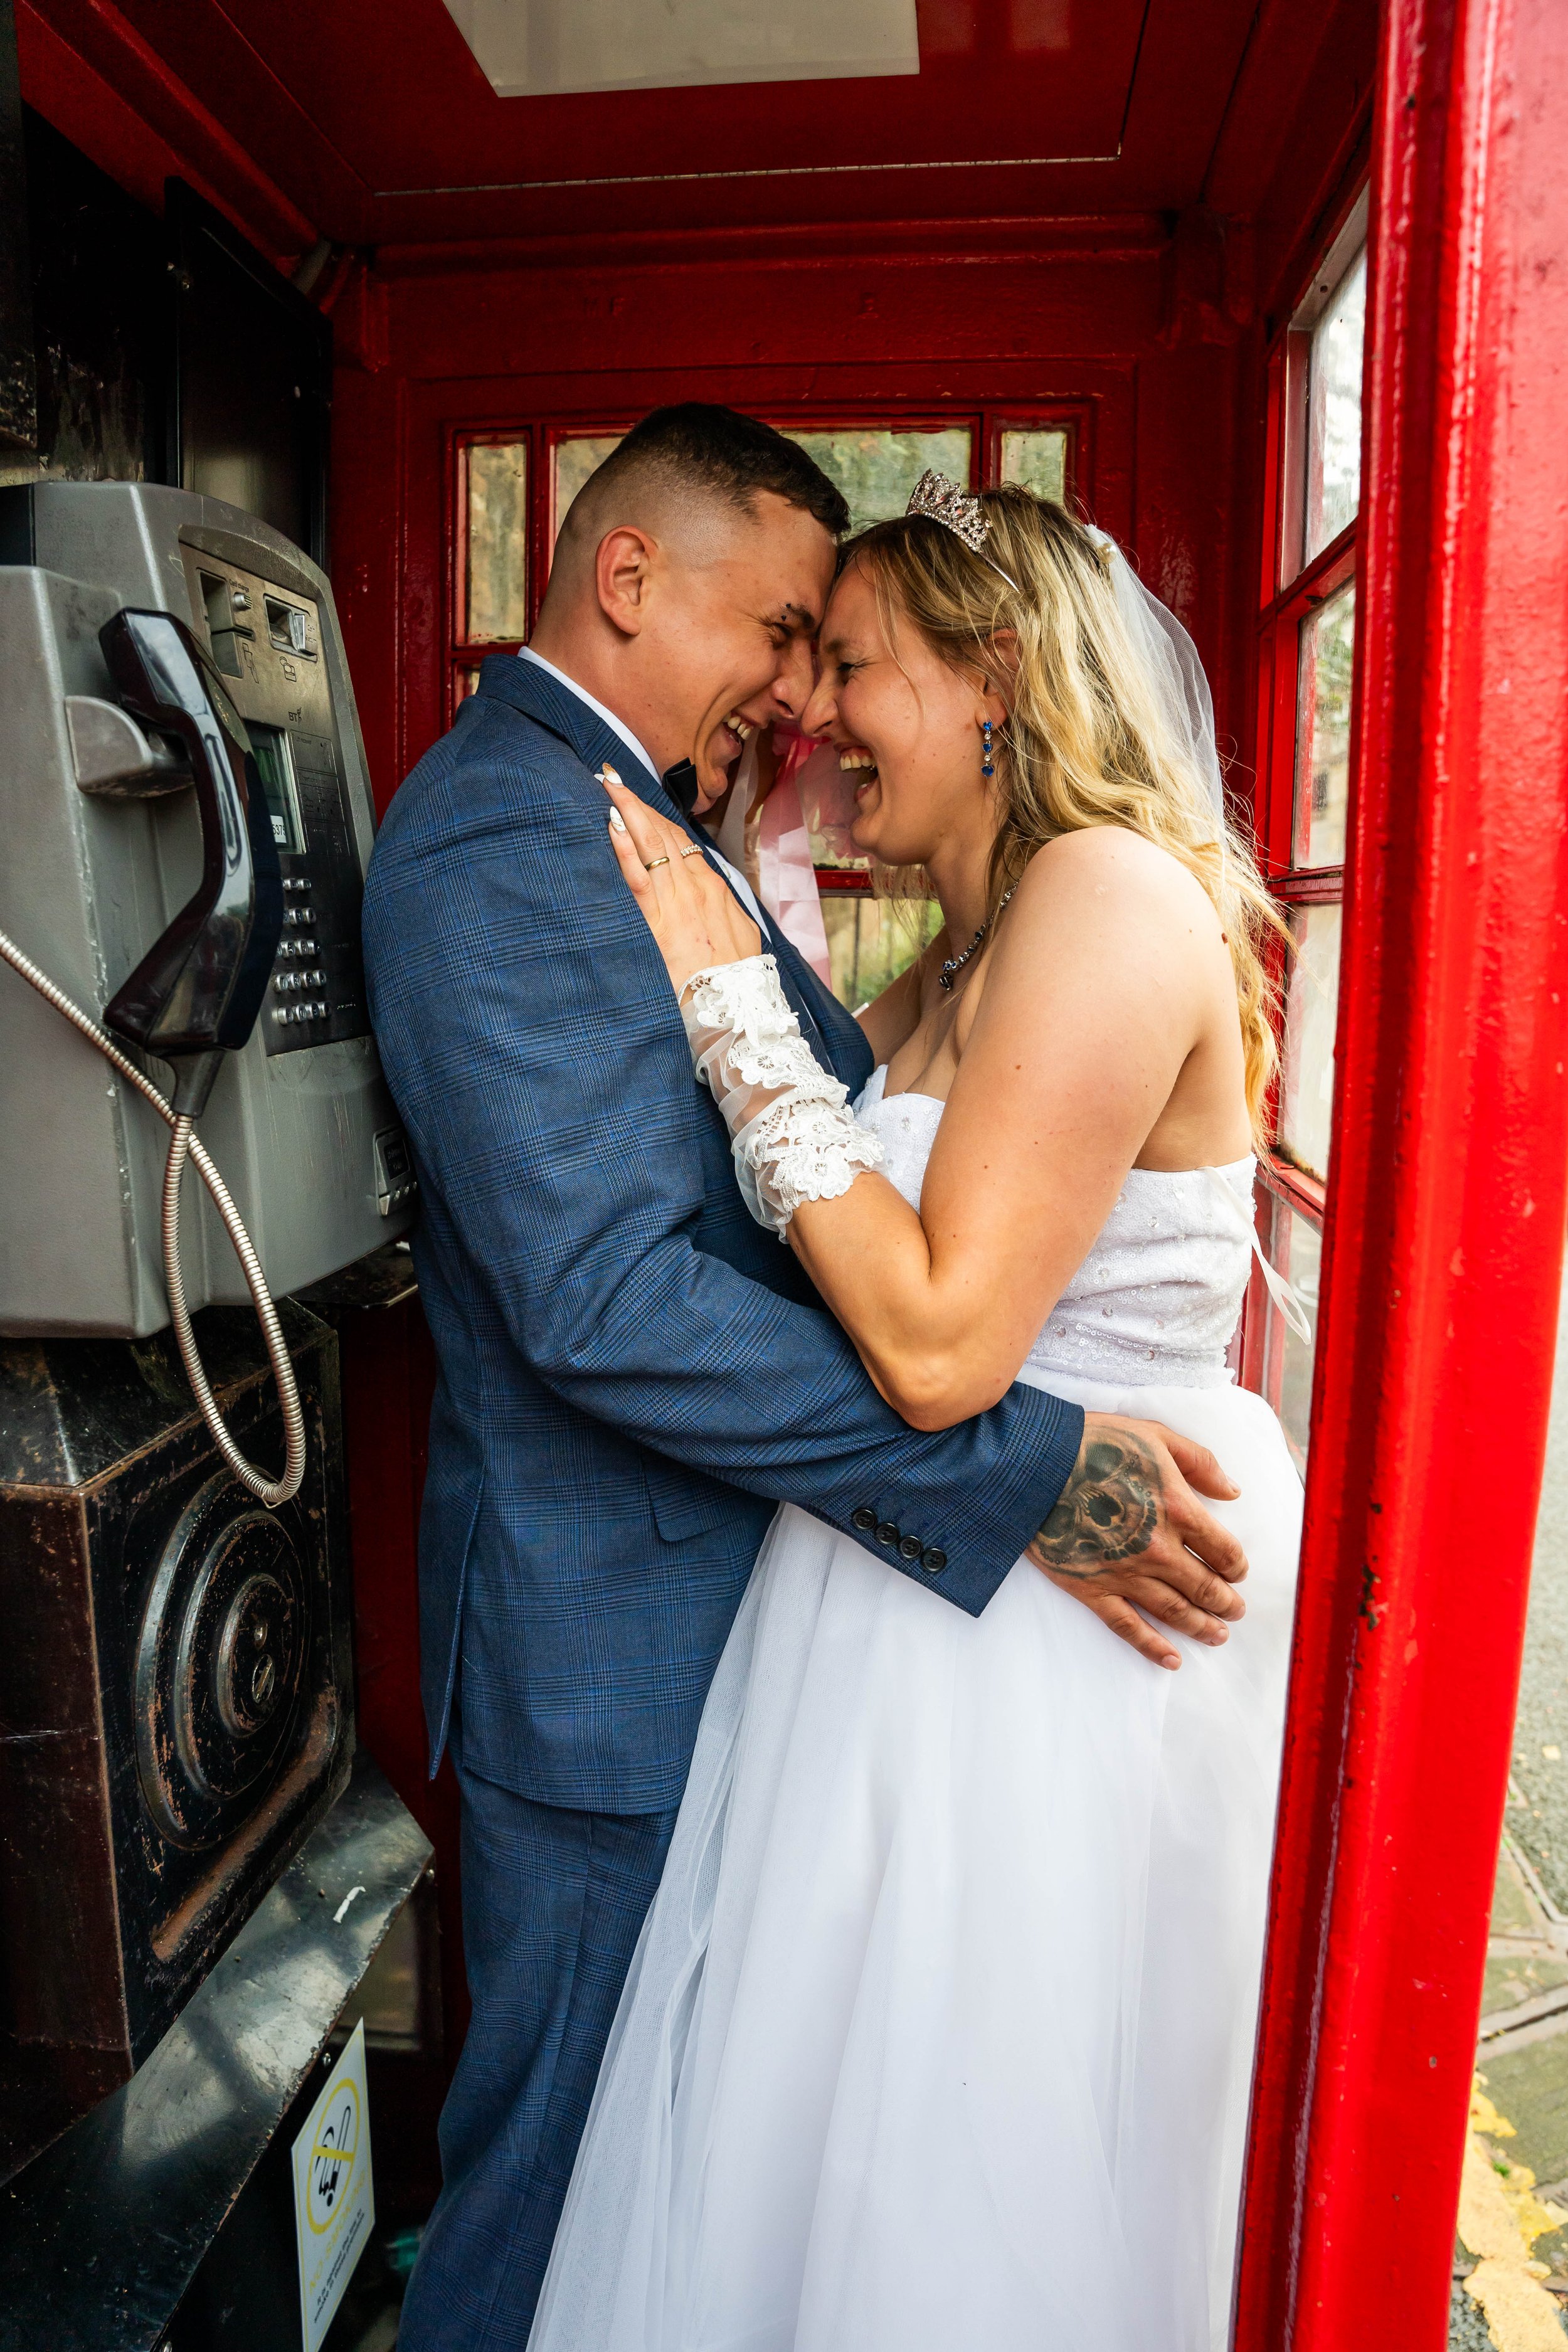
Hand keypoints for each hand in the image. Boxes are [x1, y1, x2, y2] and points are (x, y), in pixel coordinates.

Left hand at [601, 765, 761, 995]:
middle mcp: (696, 888)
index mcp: (713, 889)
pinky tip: (612, 825)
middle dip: (636, 802)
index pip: (680, 842)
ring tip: (607, 786)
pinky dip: (625, 849)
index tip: (635, 798)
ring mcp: (678, 903)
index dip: (655, 816)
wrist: (736, 1010)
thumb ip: (721, 911)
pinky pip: (639, 878)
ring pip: (652, 845)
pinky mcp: (659, 924)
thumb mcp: (739, 936)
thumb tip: (710, 897)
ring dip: (627, 812)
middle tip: (610, 776)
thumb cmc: (734, 981)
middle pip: (663, 834)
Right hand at [1027, 1414, 1247, 1670]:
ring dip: (1201, 1626)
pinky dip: (1153, 1647)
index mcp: (1179, 1510)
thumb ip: (1201, 1463)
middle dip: (1225, 1603)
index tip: (1238, 1572)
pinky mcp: (1092, 1589)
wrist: (1035, 1464)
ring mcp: (1125, 1574)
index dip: (1237, 1566)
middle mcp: (1158, 1551)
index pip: (1224, 1551)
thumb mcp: (1157, 1436)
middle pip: (1204, 1587)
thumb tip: (1233, 1491)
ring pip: (1174, 1611)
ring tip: (1218, 1636)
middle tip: (1236, 1611)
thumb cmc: (1096, 1443)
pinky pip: (1128, 1626)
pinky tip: (1172, 1659)